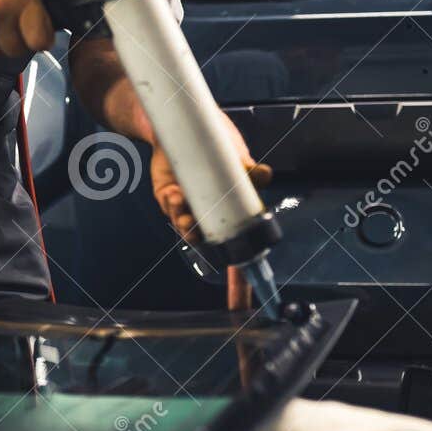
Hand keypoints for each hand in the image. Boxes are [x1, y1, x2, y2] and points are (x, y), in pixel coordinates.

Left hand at [150, 117, 271, 311]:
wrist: (180, 121)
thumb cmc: (215, 140)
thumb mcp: (236, 153)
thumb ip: (247, 169)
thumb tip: (263, 175)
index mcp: (234, 211)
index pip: (239, 257)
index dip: (240, 286)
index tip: (241, 308)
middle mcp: (211, 215)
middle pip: (208, 244)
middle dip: (200, 238)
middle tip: (196, 222)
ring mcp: (189, 208)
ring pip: (186, 228)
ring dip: (184, 220)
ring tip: (181, 200)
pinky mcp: (168, 198)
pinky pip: (170, 210)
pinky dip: (171, 204)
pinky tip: (173, 191)